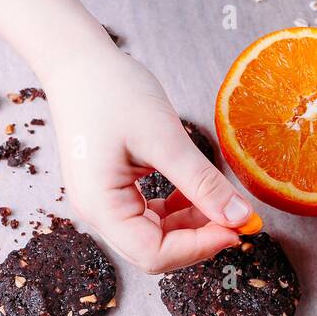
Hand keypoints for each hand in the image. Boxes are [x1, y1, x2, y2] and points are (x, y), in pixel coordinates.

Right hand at [44, 47, 252, 271]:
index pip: (155, 254)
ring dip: (193, 225)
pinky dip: (180, 210)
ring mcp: (105, 205)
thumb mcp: (164, 138)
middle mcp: (98, 214)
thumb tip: (240, 218)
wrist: (76, 61)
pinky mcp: (115, 192)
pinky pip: (153, 217)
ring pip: (158, 237)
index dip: (200, 248)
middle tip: (236, 217)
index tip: (237, 228)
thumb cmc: (110, 90)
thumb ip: (202, 183)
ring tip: (221, 201)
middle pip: (156, 252)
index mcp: (101, 207)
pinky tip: (198, 191)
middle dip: (199, 240)